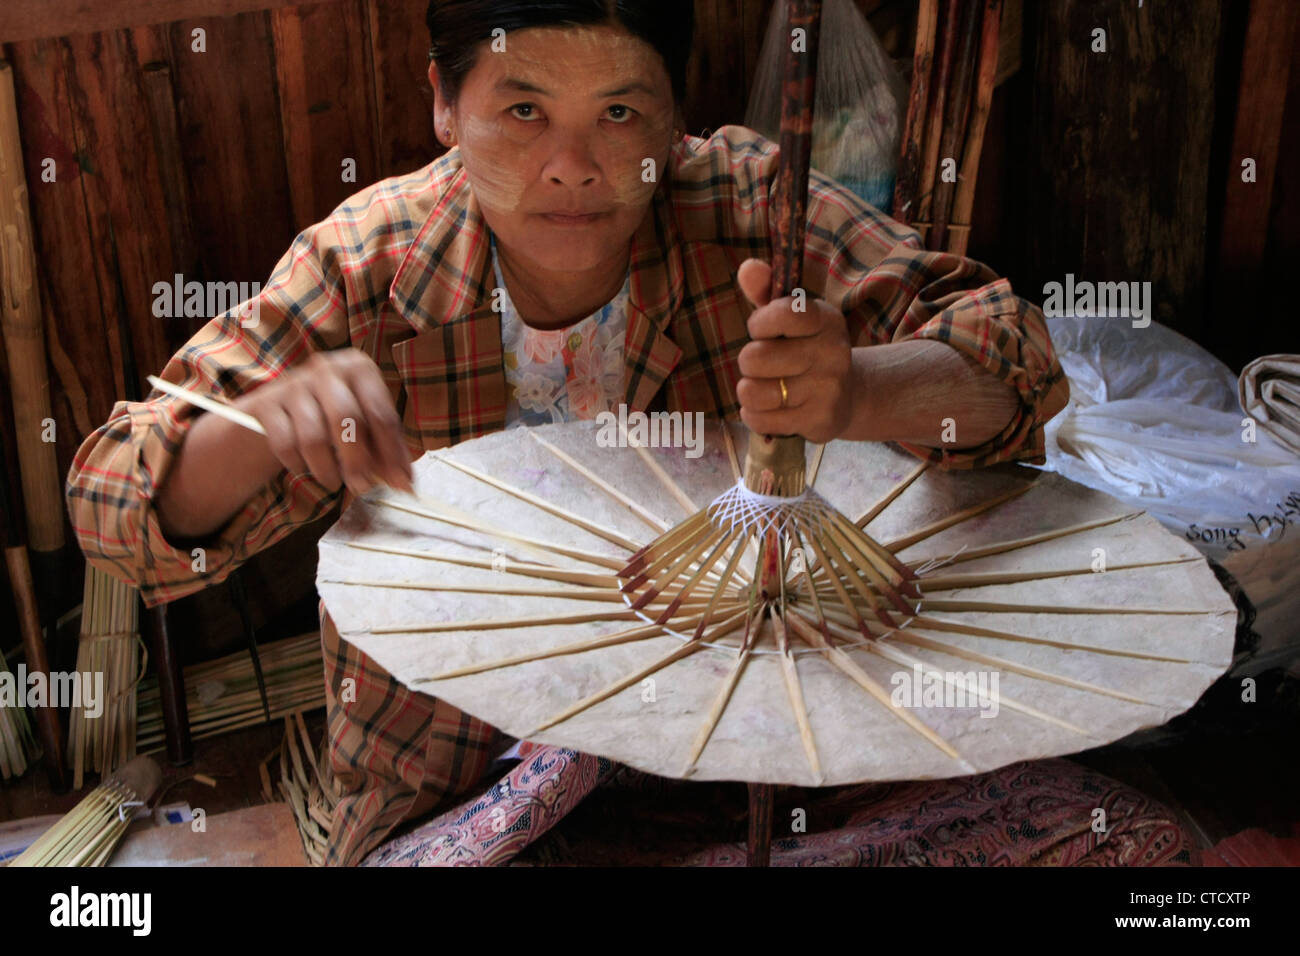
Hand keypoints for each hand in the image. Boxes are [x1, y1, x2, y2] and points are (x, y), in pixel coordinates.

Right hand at [237, 349, 412, 494]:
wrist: (273, 414)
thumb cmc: (329, 419)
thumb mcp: (361, 427)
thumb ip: (384, 450)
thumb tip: (403, 482)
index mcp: (359, 369)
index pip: (381, 412)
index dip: (392, 452)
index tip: (400, 483)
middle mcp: (326, 369)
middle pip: (347, 419)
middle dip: (358, 461)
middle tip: (363, 487)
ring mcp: (293, 384)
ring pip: (314, 437)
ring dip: (327, 469)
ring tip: (332, 481)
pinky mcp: (265, 404)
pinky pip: (285, 444)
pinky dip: (298, 465)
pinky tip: (304, 468)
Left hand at [734, 258, 855, 443]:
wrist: (847, 396)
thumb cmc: (806, 349)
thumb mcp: (790, 317)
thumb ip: (766, 291)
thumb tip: (748, 268)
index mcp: (826, 319)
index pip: (781, 314)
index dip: (759, 324)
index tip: (762, 330)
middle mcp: (832, 352)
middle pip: (754, 359)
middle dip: (749, 362)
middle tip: (765, 365)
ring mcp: (827, 389)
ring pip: (753, 392)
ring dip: (750, 391)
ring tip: (766, 387)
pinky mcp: (819, 420)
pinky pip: (759, 419)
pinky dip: (755, 415)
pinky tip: (771, 408)